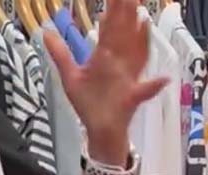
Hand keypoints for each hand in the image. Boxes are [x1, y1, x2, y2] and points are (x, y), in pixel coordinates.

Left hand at [44, 0, 167, 164]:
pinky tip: (161, 77)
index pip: (109, 28)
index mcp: (105, 56)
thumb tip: (46, 32)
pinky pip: (143, 90)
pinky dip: (152, 84)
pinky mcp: (131, 97)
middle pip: (123, 34)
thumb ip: (61, 54)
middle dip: (126, 13)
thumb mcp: (71, 77)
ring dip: (139, 35)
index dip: (112, 9)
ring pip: (134, 52)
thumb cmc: (88, 103)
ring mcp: (127, 77)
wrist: (99, 129)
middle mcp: (118, 62)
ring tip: (142, 15)